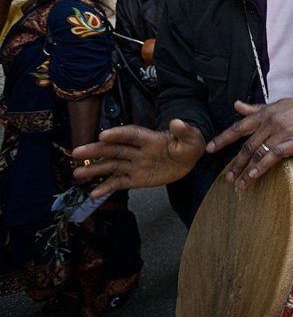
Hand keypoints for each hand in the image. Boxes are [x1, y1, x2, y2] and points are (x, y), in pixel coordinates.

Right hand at [72, 119, 205, 198]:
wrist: (190, 160)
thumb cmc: (189, 145)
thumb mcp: (192, 138)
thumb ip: (184, 132)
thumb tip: (177, 121)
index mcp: (151, 139)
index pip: (132, 135)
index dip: (119, 134)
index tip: (103, 135)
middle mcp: (138, 151)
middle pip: (115, 150)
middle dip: (96, 150)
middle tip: (77, 152)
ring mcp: (135, 165)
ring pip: (112, 167)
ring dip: (95, 170)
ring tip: (77, 173)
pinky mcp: (136, 179)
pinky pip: (120, 183)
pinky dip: (107, 188)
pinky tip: (93, 195)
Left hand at [207, 98, 292, 190]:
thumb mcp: (276, 105)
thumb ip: (255, 108)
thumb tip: (236, 105)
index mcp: (263, 114)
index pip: (238, 128)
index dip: (223, 139)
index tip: (210, 149)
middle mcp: (269, 123)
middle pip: (247, 146)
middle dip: (235, 163)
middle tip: (227, 178)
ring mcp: (281, 133)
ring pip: (258, 153)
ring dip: (246, 170)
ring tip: (239, 184)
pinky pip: (274, 155)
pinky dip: (262, 166)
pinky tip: (254, 175)